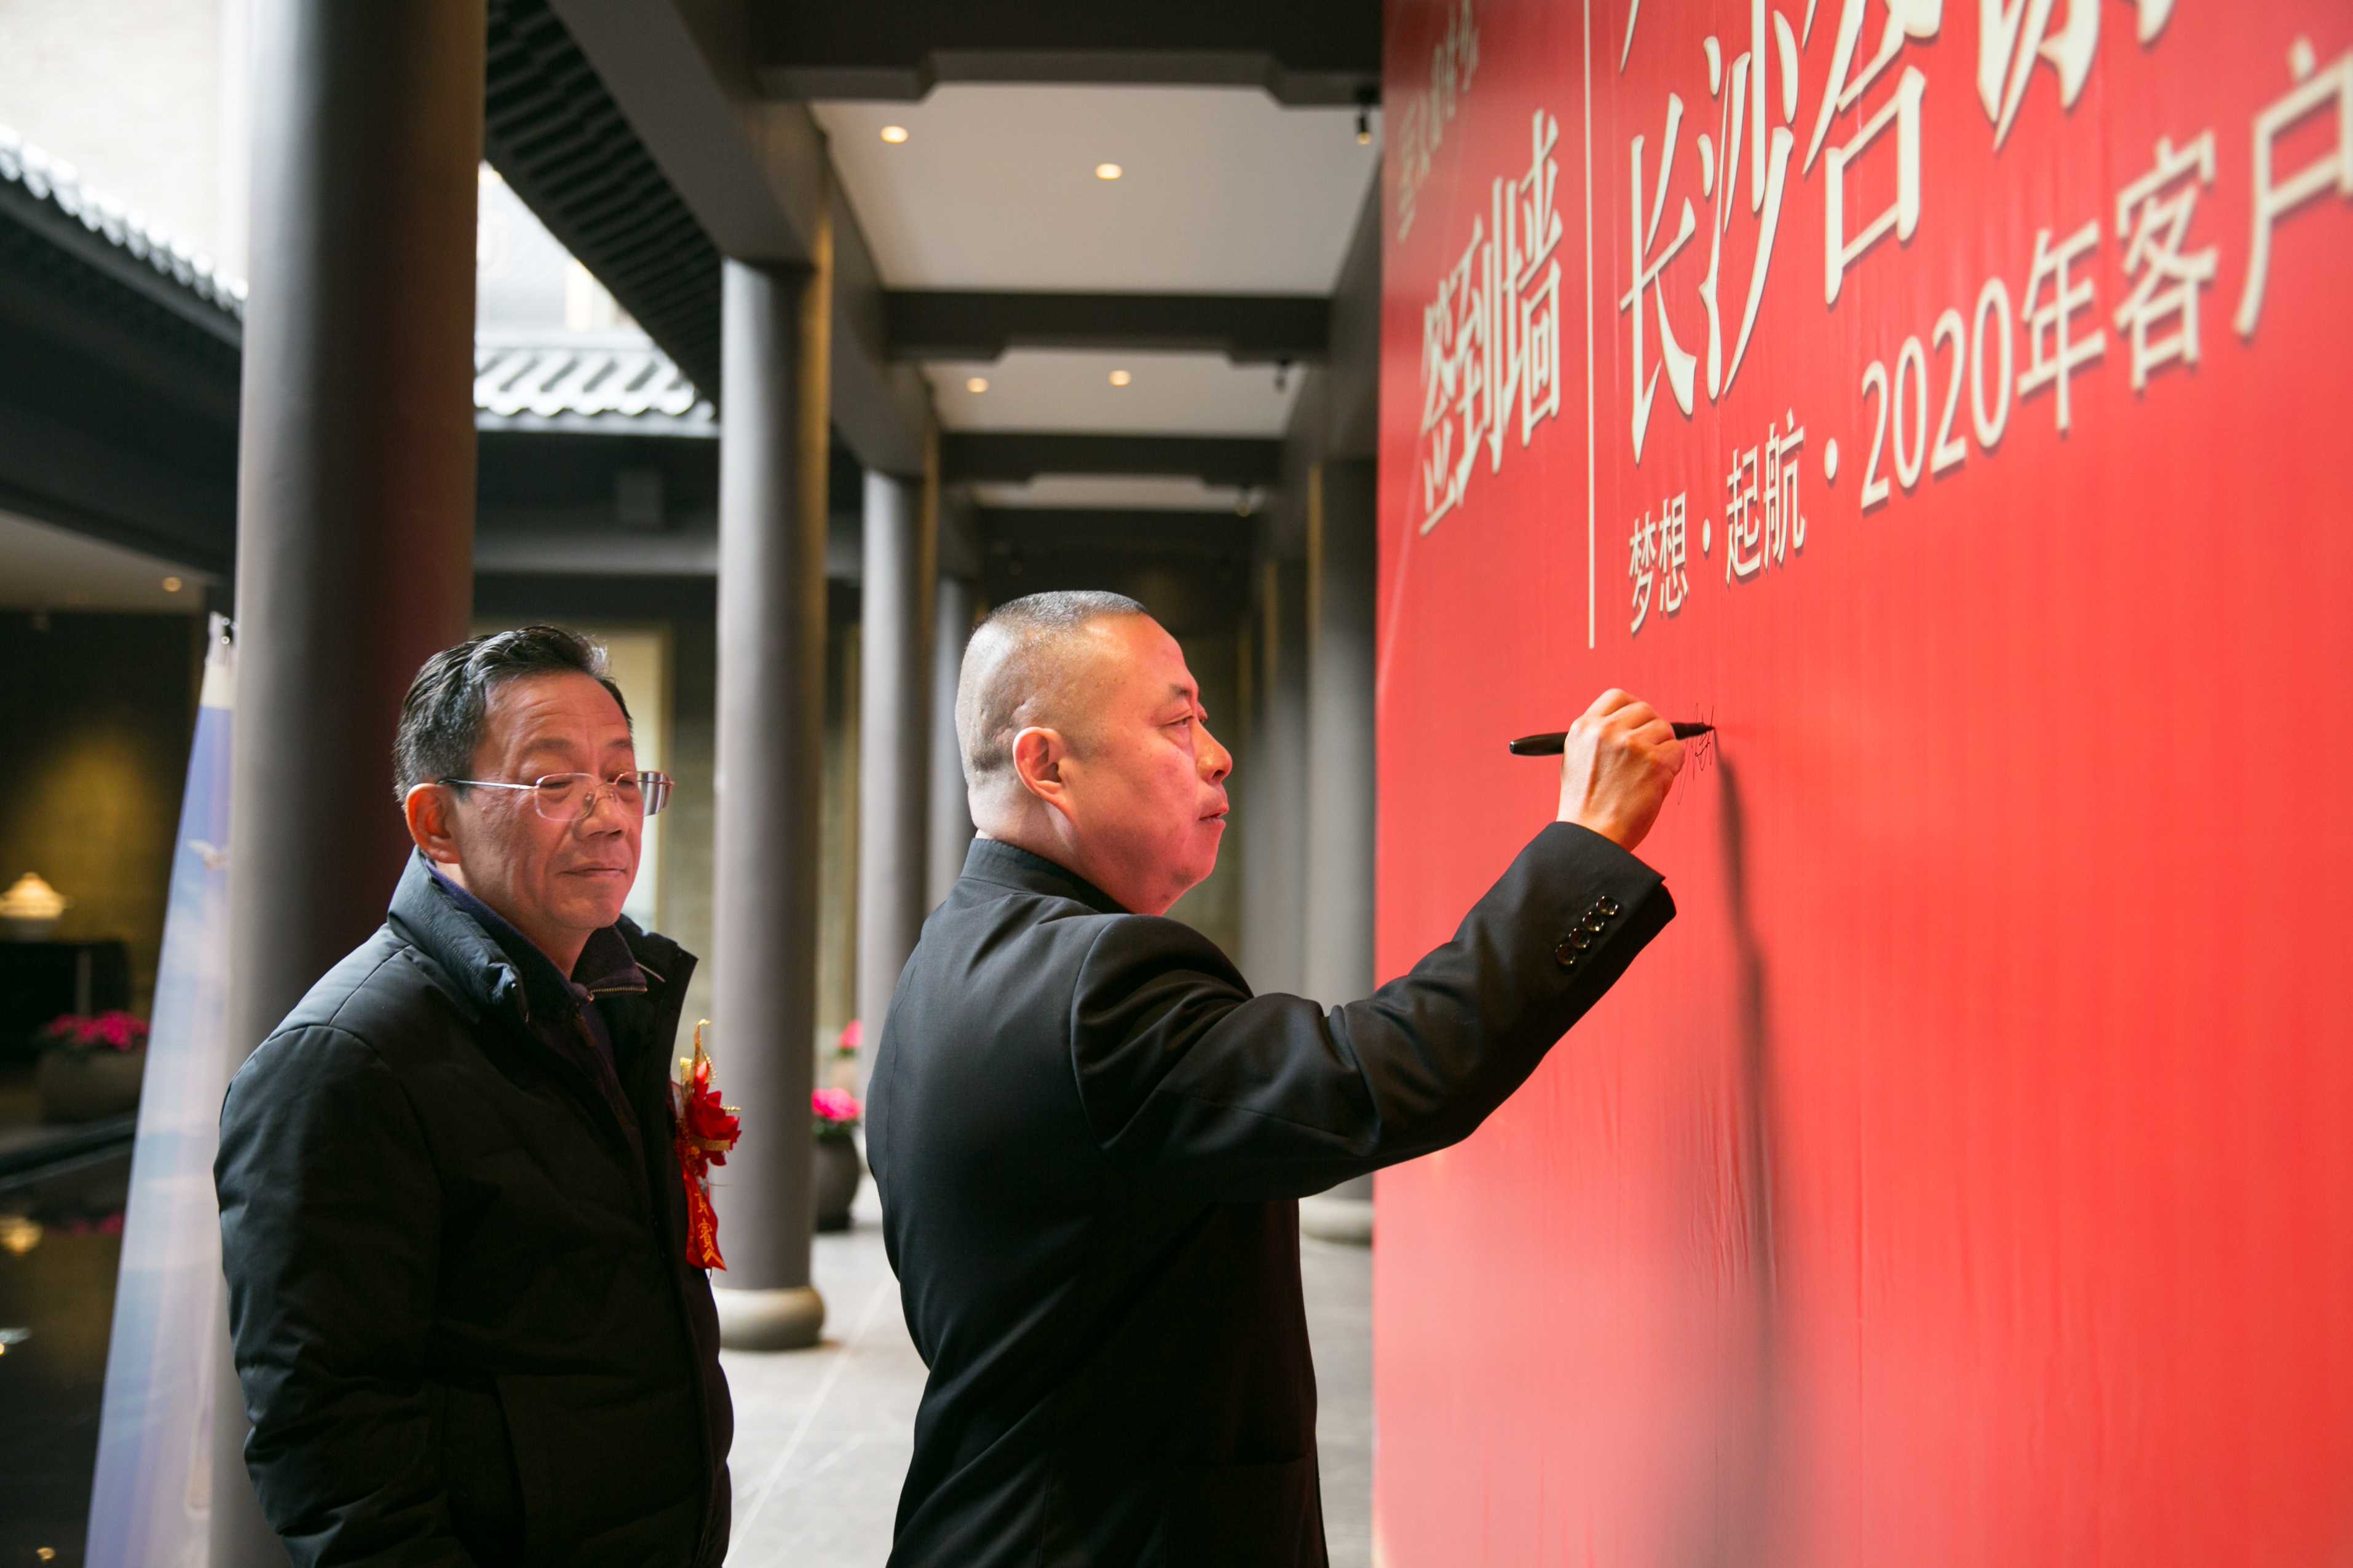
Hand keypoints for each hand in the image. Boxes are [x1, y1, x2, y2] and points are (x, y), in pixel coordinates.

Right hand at [1555, 689, 1685, 849]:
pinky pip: (1678, 751)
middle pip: (1646, 710)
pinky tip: (1655, 783)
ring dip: (1664, 749)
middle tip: (1650, 753)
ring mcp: (1631, 744)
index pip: (1617, 697)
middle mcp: (1606, 730)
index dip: (1633, 709)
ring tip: (1648, 774)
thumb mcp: (1577, 760)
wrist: (1590, 837)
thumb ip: (1599, 738)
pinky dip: (1673, 766)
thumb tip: (1630, 726)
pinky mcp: (1654, 762)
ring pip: (1665, 730)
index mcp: (1584, 728)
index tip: (1640, 723)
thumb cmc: (1586, 807)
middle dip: (1653, 730)